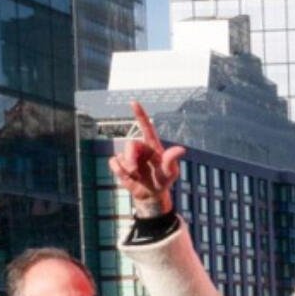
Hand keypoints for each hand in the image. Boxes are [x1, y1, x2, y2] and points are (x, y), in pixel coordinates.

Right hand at [109, 102, 187, 219]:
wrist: (151, 194)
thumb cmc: (164, 181)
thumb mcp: (170, 173)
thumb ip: (171, 160)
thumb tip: (181, 149)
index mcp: (152, 146)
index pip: (146, 127)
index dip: (140, 114)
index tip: (133, 102)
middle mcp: (140, 148)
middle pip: (130, 145)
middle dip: (130, 159)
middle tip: (135, 172)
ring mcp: (129, 155)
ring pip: (121, 156)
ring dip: (128, 169)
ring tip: (137, 176)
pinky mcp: (120, 163)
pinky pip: (113, 163)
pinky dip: (119, 172)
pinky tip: (128, 177)